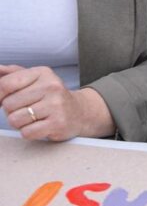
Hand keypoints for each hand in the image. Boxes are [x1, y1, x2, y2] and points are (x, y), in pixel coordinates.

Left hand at [0, 65, 115, 140]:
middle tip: (26, 109)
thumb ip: (13, 74)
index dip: (0, 96)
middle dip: (12, 111)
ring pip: (15, 120)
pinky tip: (39, 126)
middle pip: (8, 104)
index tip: (7, 99)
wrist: (79, 112)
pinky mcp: (58, 123)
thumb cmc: (51, 96)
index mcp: (42, 73)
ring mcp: (56, 105)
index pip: (6, 84)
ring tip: (32, 118)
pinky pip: (26, 132)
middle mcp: (51, 86)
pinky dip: (29, 132)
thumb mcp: (35, 79)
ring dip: (19, 123)